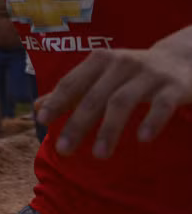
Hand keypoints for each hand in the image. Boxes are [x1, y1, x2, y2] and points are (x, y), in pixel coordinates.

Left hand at [36, 44, 191, 158]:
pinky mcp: (174, 86)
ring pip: (123, 102)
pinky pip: (162, 105)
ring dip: (109, 129)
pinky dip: (152, 121)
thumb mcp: (101, 75)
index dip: (56, 101)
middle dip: (77, 124)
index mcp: (100, 60)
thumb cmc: (132, 71)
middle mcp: (121, 63)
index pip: (73, 82)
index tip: (41, 121)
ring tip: (99, 155)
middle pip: (94, 97)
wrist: (183, 58)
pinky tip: (142, 139)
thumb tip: (36, 108)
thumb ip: (72, 91)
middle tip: (64, 150)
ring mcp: (148, 74)